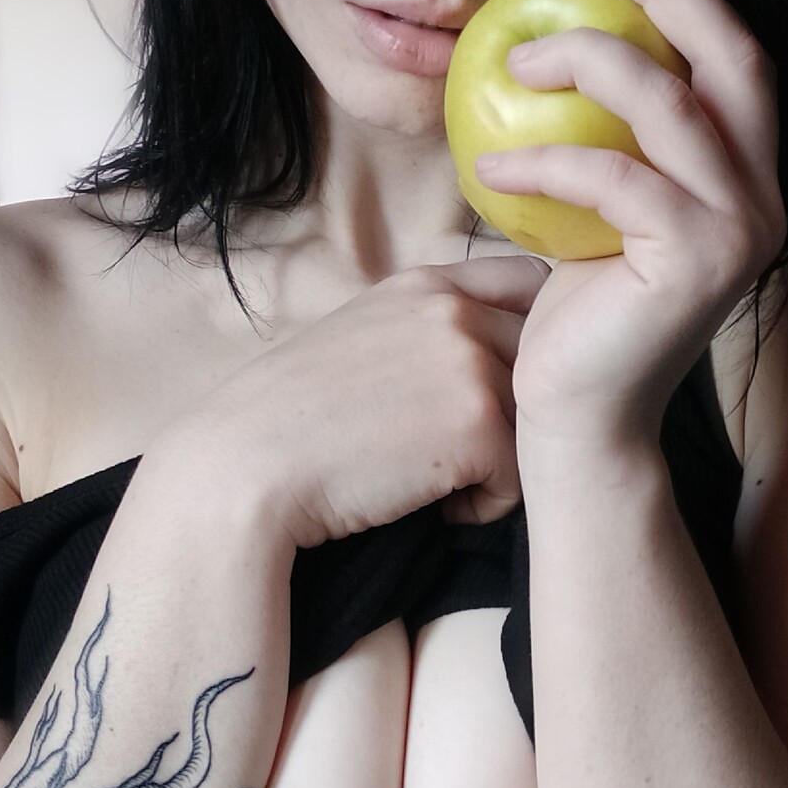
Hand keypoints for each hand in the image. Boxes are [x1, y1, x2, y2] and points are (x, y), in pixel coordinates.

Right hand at [175, 257, 549, 547]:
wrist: (244, 469)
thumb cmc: (290, 420)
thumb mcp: (359, 338)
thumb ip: (424, 326)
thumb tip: (485, 352)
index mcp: (423, 283)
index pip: (528, 281)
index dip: (532, 330)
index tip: (499, 380)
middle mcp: (453, 310)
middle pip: (543, 358)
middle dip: (514, 407)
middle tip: (451, 450)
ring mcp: (469, 362)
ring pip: (535, 421)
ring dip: (495, 461)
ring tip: (432, 480)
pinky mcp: (480, 424)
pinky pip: (520, 476)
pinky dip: (483, 505)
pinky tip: (431, 506)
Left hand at [474, 0, 785, 444]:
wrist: (581, 416)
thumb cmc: (577, 312)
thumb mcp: (597, 208)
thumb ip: (610, 138)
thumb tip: (552, 41)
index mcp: (749, 176)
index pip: (736, 56)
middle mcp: (766, 197)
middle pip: (734, 57)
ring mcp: (742, 229)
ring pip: (671, 104)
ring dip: (584, 65)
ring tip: (513, 64)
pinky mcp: (700, 262)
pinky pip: (615, 177)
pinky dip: (545, 159)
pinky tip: (489, 164)